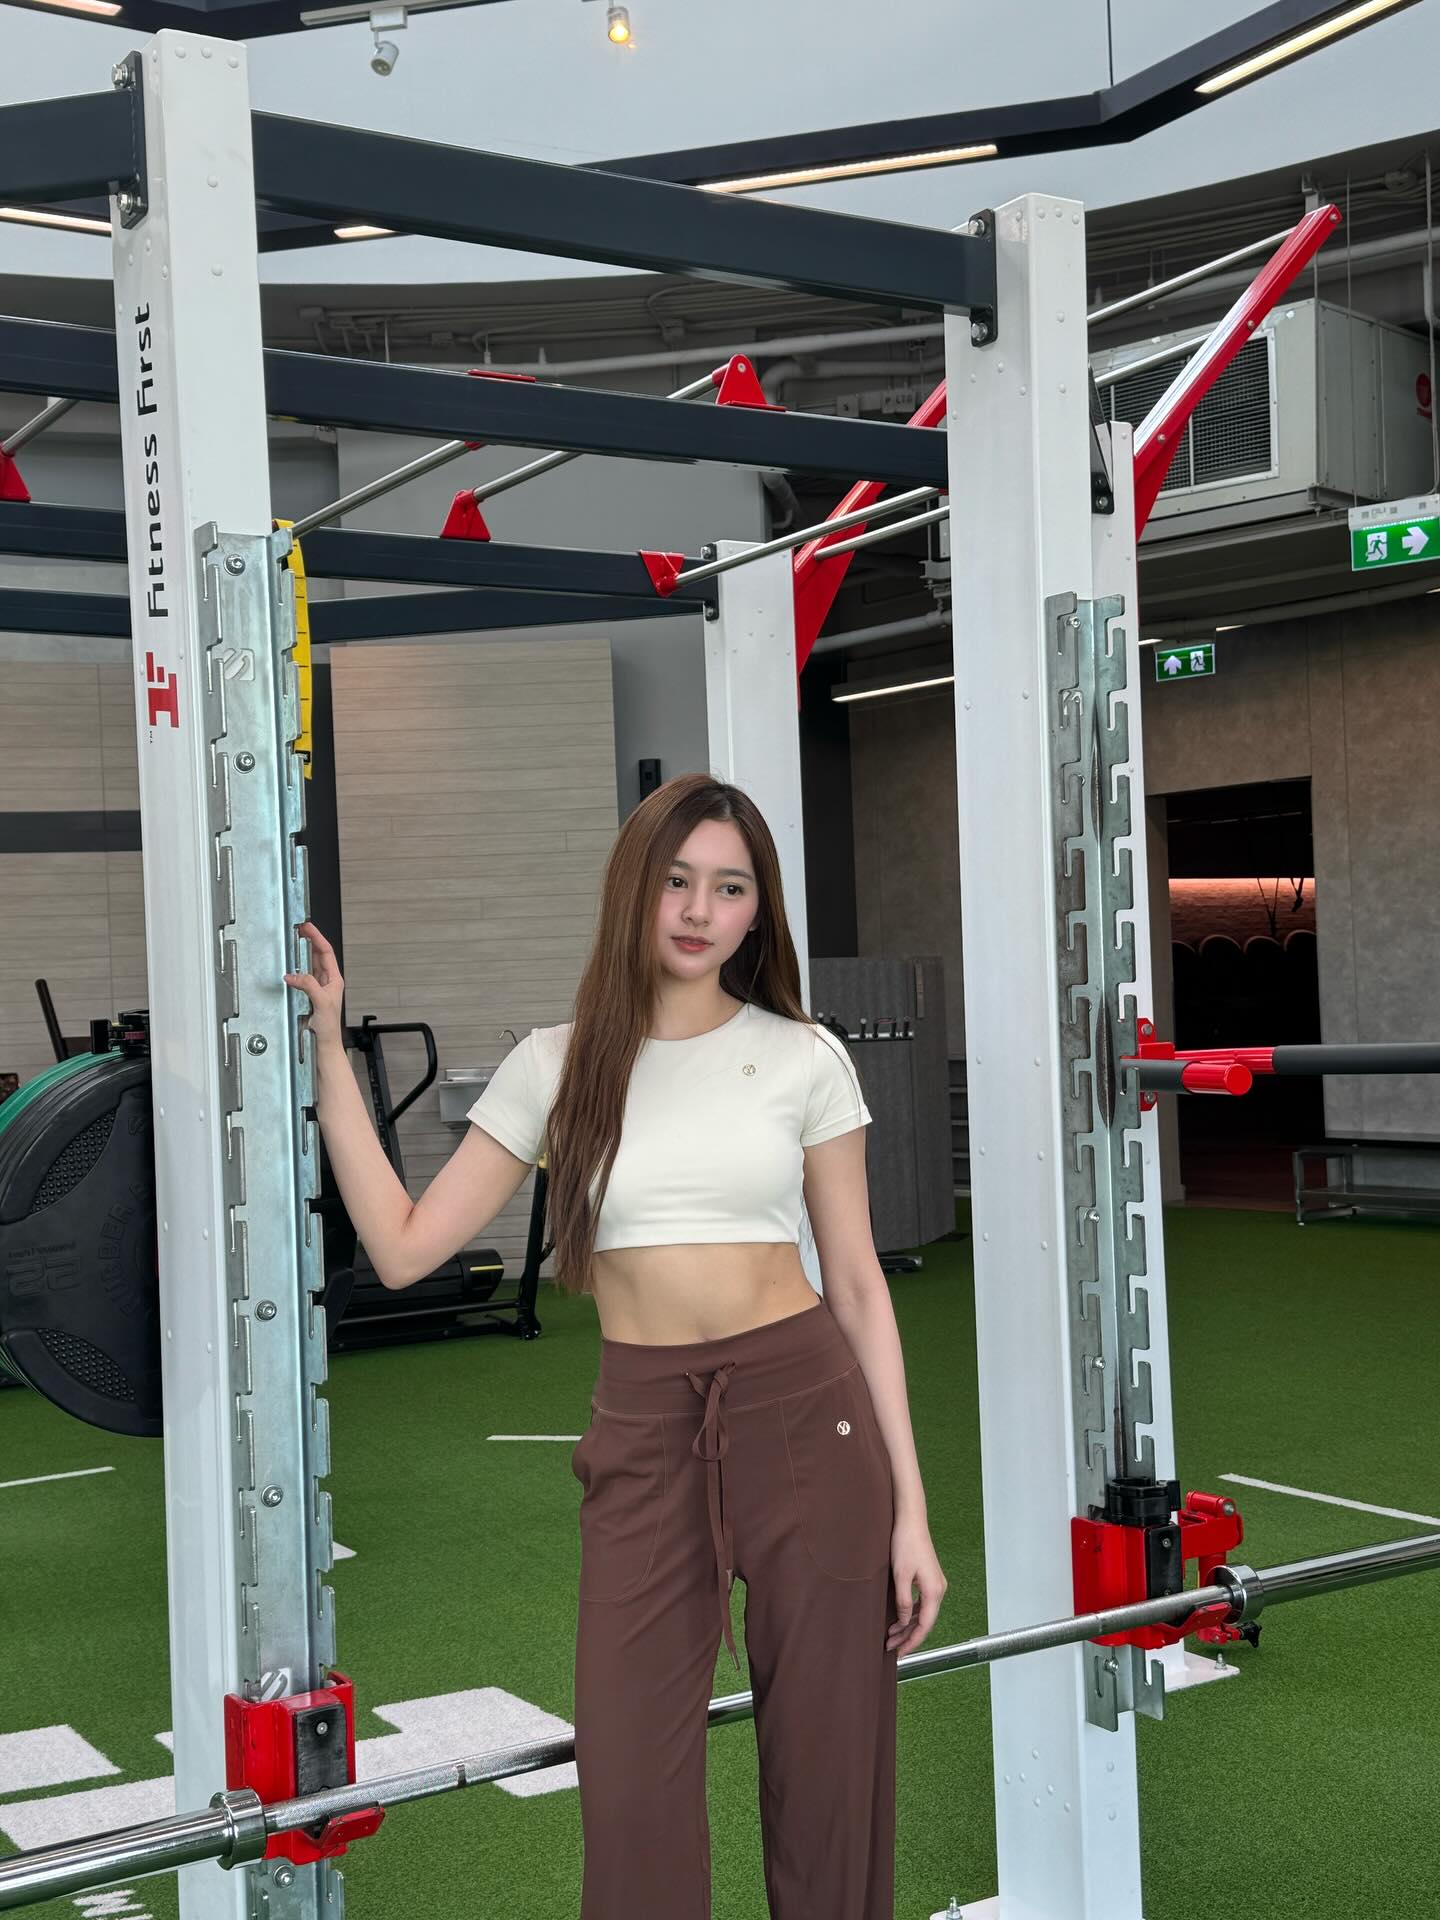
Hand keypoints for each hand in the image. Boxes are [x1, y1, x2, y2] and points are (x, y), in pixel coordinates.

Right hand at [283, 920, 345, 1051]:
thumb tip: (293, 976)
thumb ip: (308, 986)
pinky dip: (294, 971)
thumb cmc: (330, 1027)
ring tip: (293, 943)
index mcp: (334, 979)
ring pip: (308, 965)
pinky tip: (288, 968)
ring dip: (301, 954)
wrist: (324, 1044)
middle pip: (317, 955)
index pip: (326, 952)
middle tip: (299, 930)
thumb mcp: (321, 1002)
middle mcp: (326, 982)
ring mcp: (317, 988)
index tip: (308, 928)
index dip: (317, 938)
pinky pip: (300, 978)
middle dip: (308, 941)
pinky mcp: (307, 995)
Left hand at [886, 1514, 946, 1656]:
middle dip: (907, 1637)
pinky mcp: (930, 1579)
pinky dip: (910, 1614)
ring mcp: (936, 1584)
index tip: (899, 1653)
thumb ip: (903, 1602)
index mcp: (934, 1591)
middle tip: (890, 1648)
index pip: (925, 1626)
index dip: (912, 1642)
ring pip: (923, 1614)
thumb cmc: (905, 1544)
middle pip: (925, 1622)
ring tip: (891, 1637)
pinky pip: (922, 1604)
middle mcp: (939, 1590)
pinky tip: (898, 1619)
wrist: (911, 1521)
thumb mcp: (900, 1576)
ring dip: (907, 1626)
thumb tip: (904, 1622)